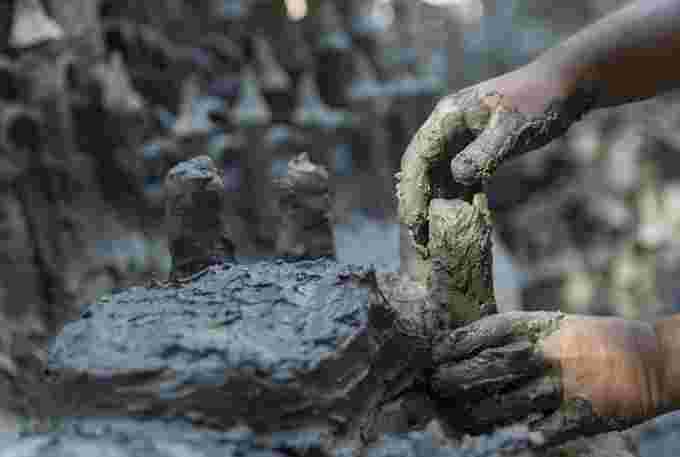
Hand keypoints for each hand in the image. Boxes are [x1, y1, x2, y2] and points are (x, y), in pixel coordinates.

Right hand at [397, 64, 596, 248]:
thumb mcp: (510, 128)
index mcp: (447, 117)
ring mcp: (463, 141)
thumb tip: (456, 177)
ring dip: (436, 206)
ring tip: (432, 237)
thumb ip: (483, 152)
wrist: (567, 87)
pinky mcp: (480, 151)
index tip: (412, 219)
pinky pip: (463, 180)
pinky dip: (460, 200)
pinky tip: (461, 223)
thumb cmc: (539, 99)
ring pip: (441, 178)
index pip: (418, 156)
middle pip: (424, 170)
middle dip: (419, 203)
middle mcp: (449, 130)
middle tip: (418, 237)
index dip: (412, 189)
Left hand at [431, 311, 666, 445]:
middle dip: (454, 380)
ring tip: (456, 419)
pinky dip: (520, 439)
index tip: (432, 355)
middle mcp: (546, 353)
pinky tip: (501, 442)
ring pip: (506, 404)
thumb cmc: (591, 340)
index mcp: (538, 328)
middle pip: (487, 369)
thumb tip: (467, 345)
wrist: (650, 358)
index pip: (484, 333)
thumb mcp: (552, 326)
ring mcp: (564, 385)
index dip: (453, 345)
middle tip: (435, 388)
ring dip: (476, 414)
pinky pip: (542, 432)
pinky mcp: (581, 414)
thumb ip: (516, 336)